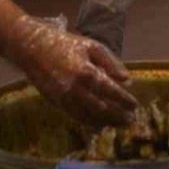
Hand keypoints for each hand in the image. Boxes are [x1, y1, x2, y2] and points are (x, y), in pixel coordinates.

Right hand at [9, 16, 138, 125]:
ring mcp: (65, 98)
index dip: (125, 101)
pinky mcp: (56, 103)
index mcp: (86, 72)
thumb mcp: (92, 46)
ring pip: (89, 117)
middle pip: (102, 108)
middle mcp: (76, 88)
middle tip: (131, 120)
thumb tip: (127, 81)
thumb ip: (111, 63)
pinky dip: (90, 123)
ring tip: (119, 124)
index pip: (111, 91)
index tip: (135, 106)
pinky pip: (76, 117)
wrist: (32, 48)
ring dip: (106, 122)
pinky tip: (100, 124)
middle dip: (118, 116)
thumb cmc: (65, 44)